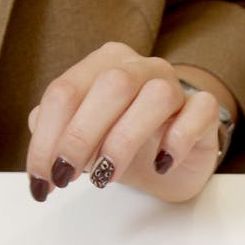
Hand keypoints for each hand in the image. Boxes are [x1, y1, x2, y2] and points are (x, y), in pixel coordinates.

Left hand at [25, 42, 232, 203]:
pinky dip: (177, 140)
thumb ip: (55, 134)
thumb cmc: (121, 144)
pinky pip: (198, 112)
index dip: (47, 137)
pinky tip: (161, 165)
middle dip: (81, 136)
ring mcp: (175, 85)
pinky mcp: (203, 110)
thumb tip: (40, 144)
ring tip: (107, 176)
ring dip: (124, 139)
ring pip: (155, 96)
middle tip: (67, 177)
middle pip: (110, 86)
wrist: (169, 160)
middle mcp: (139, 67)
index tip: (42, 178)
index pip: (65, 91)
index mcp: (102, 65)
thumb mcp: (80, 141)